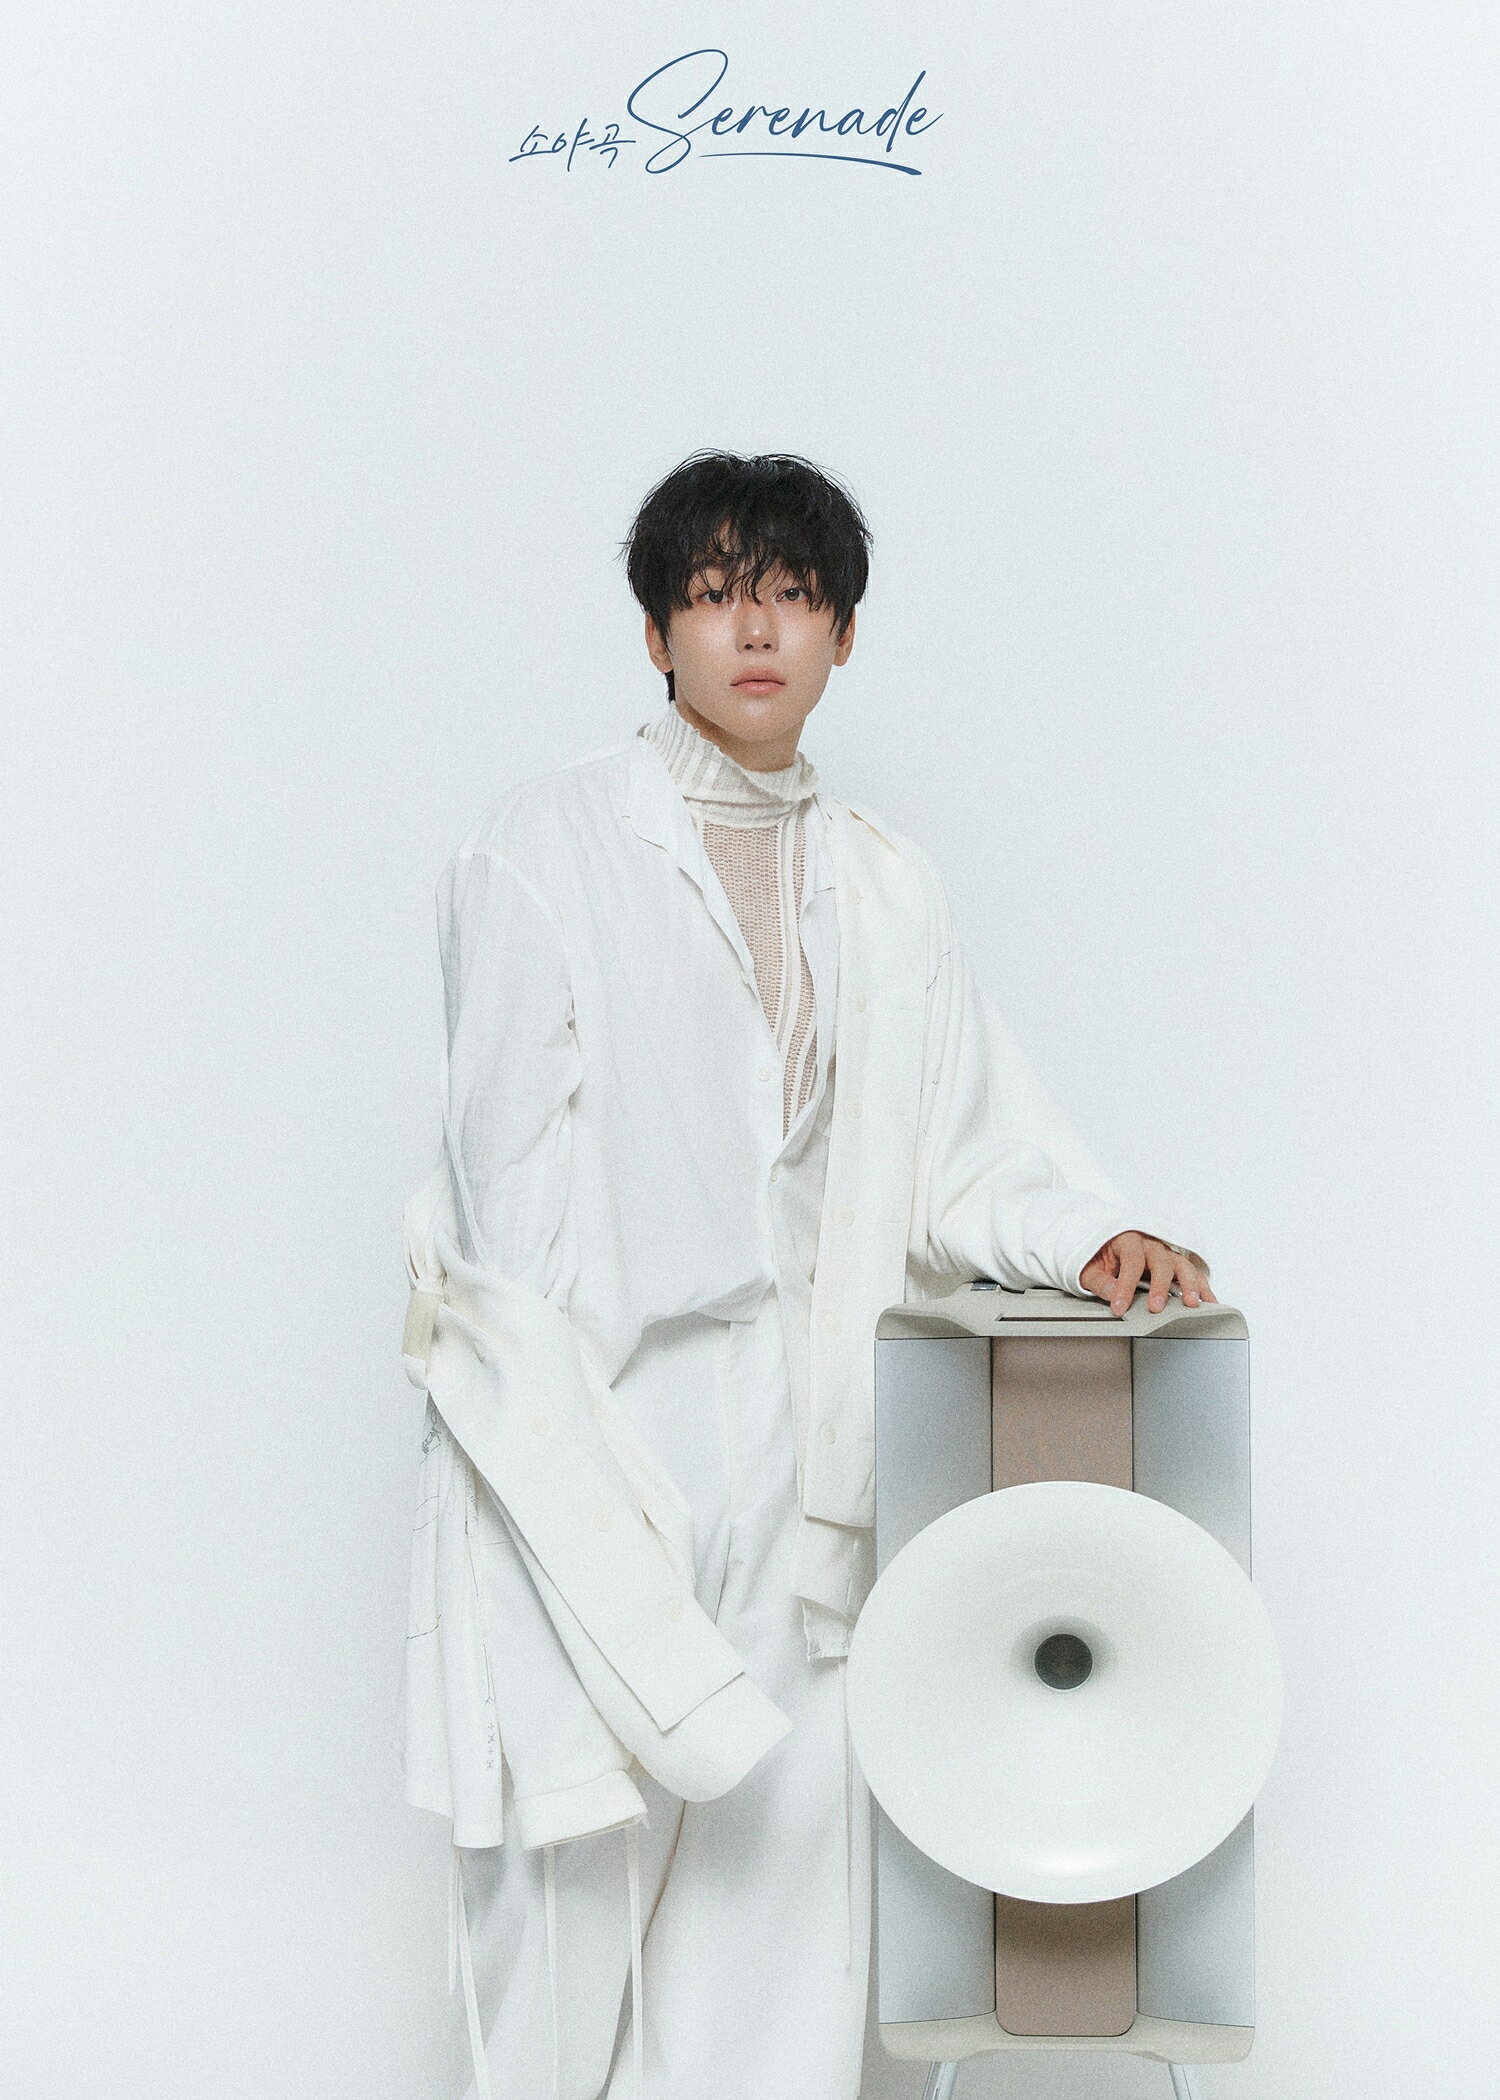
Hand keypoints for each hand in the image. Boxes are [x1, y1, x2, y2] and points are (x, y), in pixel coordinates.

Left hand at [1080, 1232, 1215, 1317]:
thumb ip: (1099, 1280)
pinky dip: (1202, 1288)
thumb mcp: (1089, 1268)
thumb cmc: (1099, 1256)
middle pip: (1161, 1260)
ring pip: (1182, 1265)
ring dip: (1189, 1285)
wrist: (1105, 1245)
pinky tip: (1209, 1302)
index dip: (1125, 1285)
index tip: (1120, 1307)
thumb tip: (1113, 1293)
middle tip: (1156, 1308)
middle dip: (1160, 1286)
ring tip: (1191, 1304)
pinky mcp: (1175, 1264)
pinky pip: (1192, 1274)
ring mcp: (1165, 1253)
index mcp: (1127, 1239)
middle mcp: (1150, 1243)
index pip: (1131, 1260)